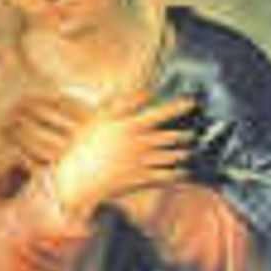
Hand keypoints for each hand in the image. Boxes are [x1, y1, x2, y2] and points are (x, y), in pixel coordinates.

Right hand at [41, 82, 201, 224]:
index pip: (160, 112)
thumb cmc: (84, 147)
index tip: (191, 102)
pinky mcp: (141, 180)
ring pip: (171, 156)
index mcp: (130, 126)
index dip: (178, 106)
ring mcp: (142, 162)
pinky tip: (182, 172)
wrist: (77, 179)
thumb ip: (123, 103)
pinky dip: (177, 173)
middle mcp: (140, 144)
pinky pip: (165, 176)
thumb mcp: (100, 119)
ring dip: (183, 153)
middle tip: (193, 132)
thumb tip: (143, 90)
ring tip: (189, 150)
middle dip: (185, 134)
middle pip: (171, 136)